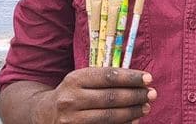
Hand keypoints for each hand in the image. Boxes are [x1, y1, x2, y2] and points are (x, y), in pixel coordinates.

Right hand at [37, 67, 156, 123]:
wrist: (43, 114)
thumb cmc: (71, 93)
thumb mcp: (80, 80)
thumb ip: (103, 78)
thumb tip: (137, 81)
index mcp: (75, 79)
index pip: (108, 76)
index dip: (130, 77)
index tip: (148, 78)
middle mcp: (71, 99)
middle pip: (111, 97)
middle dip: (135, 95)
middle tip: (152, 94)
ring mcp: (71, 119)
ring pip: (109, 116)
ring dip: (132, 112)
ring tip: (145, 107)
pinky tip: (133, 121)